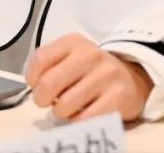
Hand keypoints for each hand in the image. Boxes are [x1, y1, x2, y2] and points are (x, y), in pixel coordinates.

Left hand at [25, 33, 153, 122]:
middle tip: (50, 101)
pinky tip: (85, 113)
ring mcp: (106, 75)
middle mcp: (91, 55)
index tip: (37, 84)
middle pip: (48, 84)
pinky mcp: (118, 97)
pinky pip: (83, 120)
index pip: (40, 59)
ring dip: (62, 112)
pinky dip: (78, 121)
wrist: (131, 78)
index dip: (32, 78)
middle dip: (42, 99)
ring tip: (71, 106)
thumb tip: (34, 87)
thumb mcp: (70, 57)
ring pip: (64, 106)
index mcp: (74, 42)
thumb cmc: (91, 71)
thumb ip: (49, 66)